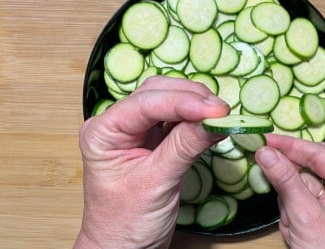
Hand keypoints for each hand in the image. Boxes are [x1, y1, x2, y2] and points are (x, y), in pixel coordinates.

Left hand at [74, 76, 228, 248]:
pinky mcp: (153, 138)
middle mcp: (117, 123)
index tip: (215, 110)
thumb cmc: (125, 223)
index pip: (145, 104)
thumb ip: (184, 148)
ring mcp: (135, 129)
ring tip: (219, 115)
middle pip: (155, 92)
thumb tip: (214, 121)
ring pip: (167, 98)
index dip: (182, 102)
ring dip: (194, 102)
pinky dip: (194, 116)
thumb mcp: (155, 184)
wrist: (123, 248)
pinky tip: (209, 121)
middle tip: (221, 111)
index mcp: (103, 131)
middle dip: (190, 97)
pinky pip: (175, 117)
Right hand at [255, 134, 324, 248]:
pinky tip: (296, 229)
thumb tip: (265, 152)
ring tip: (296, 225)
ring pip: (300, 180)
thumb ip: (285, 180)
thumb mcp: (304, 216)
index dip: (292, 145)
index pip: (321, 154)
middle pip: (312, 164)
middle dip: (292, 178)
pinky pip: (297, 196)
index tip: (267, 139)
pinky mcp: (321, 208)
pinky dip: (290, 209)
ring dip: (290, 200)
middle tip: (274, 178)